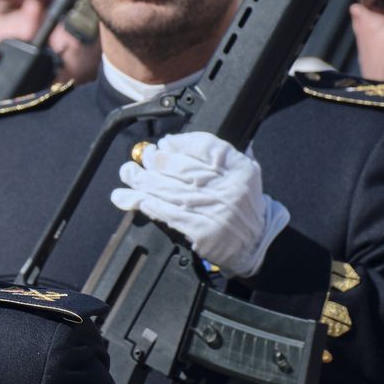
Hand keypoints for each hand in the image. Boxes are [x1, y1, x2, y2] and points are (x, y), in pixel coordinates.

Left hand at [110, 131, 289, 277]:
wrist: (255, 243)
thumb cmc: (245, 206)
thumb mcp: (247, 174)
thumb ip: (223, 154)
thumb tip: (184, 140)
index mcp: (239, 169)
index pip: (205, 146)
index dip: (179, 142)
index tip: (165, 142)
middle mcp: (226, 187)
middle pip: (181, 167)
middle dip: (155, 159)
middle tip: (144, 156)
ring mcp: (212, 209)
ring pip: (168, 189)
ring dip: (142, 180)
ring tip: (128, 173)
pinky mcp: (199, 229)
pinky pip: (167, 212)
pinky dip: (149, 203)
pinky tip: (136, 198)